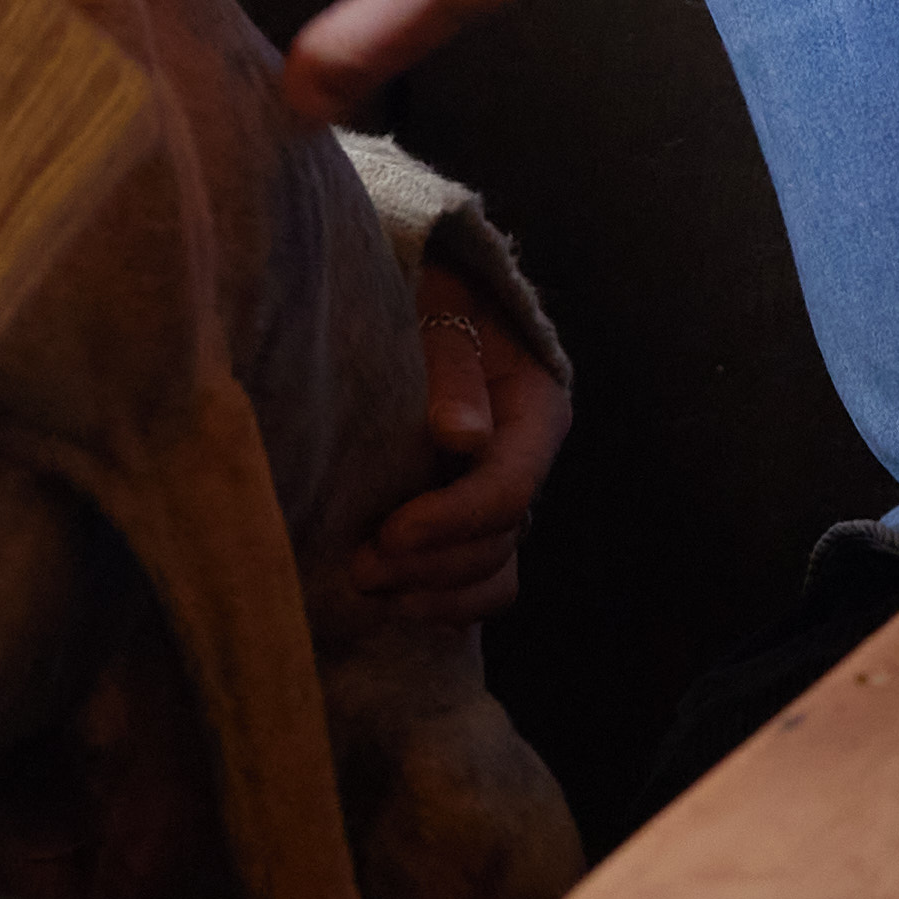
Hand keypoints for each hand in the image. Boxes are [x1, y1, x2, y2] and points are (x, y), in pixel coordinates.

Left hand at [322, 268, 570, 629]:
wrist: (423, 297)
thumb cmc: (433, 295)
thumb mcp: (444, 310)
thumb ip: (451, 367)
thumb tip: (460, 436)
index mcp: (535, 412)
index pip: (509, 488)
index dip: (453, 520)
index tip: (392, 531)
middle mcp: (525, 463)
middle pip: (501, 541)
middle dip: (434, 565)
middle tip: (362, 567)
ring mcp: (496, 497)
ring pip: (494, 572)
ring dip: (436, 593)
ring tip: (372, 591)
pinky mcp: (465, 520)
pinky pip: (476, 582)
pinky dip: (443, 602)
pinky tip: (396, 603)